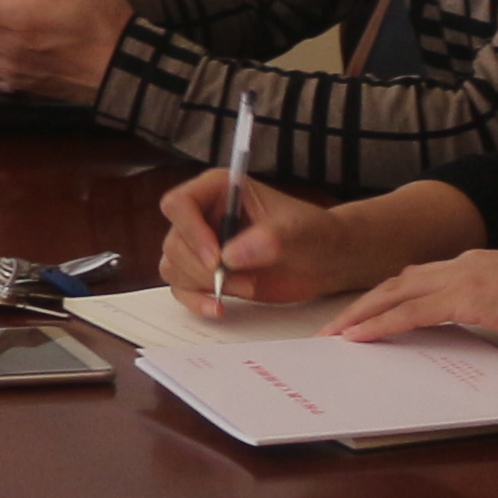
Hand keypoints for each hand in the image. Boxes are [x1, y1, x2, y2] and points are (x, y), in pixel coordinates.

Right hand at [151, 166, 374, 308]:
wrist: (324, 260)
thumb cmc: (313, 234)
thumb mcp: (298, 230)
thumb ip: (269, 238)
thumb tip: (232, 254)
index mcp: (218, 190)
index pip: (179, 204)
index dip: (190, 231)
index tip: (216, 257)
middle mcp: (203, 215)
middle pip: (174, 242)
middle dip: (203, 268)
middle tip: (238, 279)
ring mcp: (201, 245)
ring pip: (173, 266)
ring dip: (204, 285)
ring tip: (245, 288)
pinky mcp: (205, 272)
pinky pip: (182, 288)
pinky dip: (196, 301)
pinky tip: (218, 308)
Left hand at [336, 252, 497, 421]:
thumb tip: (486, 325)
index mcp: (477, 262)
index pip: (420, 277)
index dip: (389, 294)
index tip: (366, 311)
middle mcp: (463, 263)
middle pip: (397, 282)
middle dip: (363, 304)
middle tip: (334, 326)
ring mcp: (463, 277)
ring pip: (394, 295)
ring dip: (361, 315)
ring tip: (335, 335)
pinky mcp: (465, 298)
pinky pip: (410, 313)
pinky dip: (380, 324)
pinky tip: (359, 337)